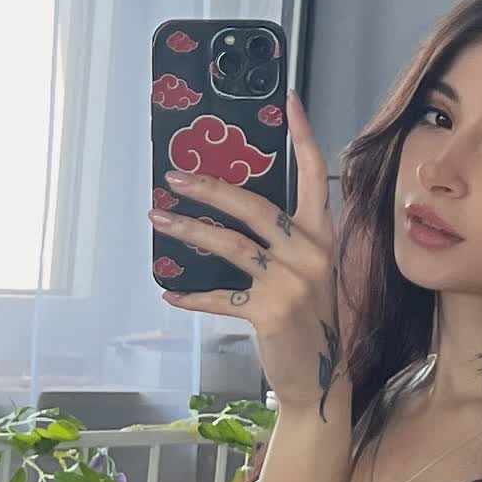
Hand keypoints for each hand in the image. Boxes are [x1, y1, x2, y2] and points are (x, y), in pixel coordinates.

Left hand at [149, 88, 345, 421]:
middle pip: (256, 206)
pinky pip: (219, 296)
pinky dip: (192, 295)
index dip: (302, 137)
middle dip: (211, 187)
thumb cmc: (308, 320)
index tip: (289, 101)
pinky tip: (169, 292)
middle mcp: (311, 254)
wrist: (319, 379)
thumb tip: (230, 212)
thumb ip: (282, 242)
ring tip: (158, 219)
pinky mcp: (270, 312)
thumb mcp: (306, 273)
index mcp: (322, 237)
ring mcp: (293, 283)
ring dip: (189, 230)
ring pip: (231, 244)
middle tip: (175, 175)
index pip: (315, 176)